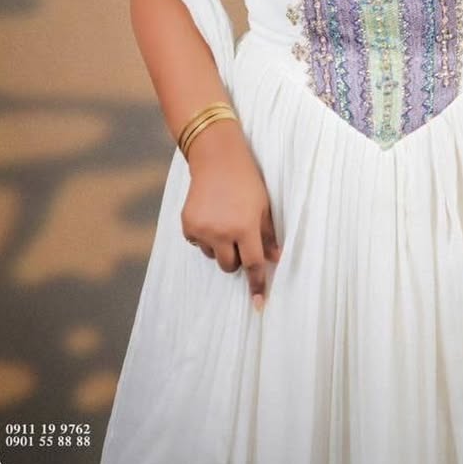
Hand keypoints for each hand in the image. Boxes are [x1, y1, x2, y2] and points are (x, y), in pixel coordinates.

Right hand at [181, 120, 281, 310]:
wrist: (215, 159)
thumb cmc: (246, 180)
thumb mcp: (264, 206)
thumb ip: (268, 235)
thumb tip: (275, 259)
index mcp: (244, 227)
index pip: (253, 264)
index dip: (257, 284)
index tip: (258, 304)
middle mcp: (222, 232)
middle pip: (230, 266)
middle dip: (236, 258)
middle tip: (240, 237)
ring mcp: (202, 229)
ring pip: (213, 256)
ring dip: (220, 246)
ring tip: (224, 219)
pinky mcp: (187, 225)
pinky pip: (198, 244)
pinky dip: (205, 237)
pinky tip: (210, 216)